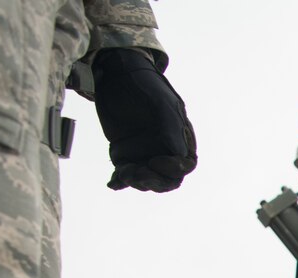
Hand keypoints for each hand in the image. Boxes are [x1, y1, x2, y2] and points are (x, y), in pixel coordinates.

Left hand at [91, 47, 196, 190]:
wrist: (116, 74)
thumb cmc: (144, 86)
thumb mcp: (162, 105)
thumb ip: (172, 130)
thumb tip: (180, 156)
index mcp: (181, 138)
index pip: (185, 165)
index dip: (173, 169)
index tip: (155, 162)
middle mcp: (165, 150)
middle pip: (166, 179)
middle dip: (153, 180)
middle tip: (135, 174)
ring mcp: (145, 153)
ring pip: (145, 179)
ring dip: (134, 180)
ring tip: (122, 172)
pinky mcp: (125, 155)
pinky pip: (125, 174)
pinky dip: (120, 181)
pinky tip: (113, 183)